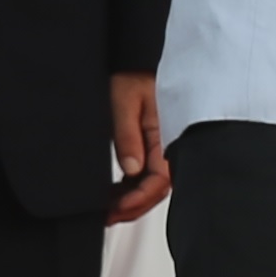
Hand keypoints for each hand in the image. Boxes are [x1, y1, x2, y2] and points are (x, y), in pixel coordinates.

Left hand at [108, 72, 169, 220]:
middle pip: (157, 189)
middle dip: (133, 207)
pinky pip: (147, 175)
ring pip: (151, 186)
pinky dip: (131, 189)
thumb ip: (127, 136)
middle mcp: (170, 146)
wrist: (135, 61)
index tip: (117, 208)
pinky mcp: (154, 147)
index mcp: (169, 135)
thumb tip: (131, 169)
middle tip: (106, 216)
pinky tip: (114, 194)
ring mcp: (163, 148)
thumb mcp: (125, 102)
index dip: (139, 198)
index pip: (160, 179)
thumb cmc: (133, 75)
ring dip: (131, 201)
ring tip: (105, 209)